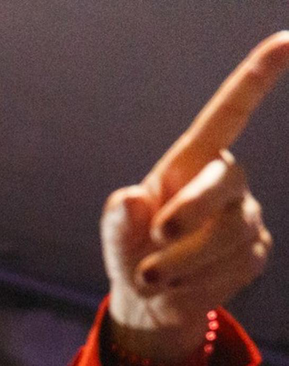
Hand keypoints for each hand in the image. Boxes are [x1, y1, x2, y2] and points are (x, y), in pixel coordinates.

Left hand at [104, 33, 288, 364]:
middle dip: (193, 210)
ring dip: (184, 262)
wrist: (152, 299)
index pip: (229, 114)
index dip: (256, 78)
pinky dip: (197, 287)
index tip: (285, 41)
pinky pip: (234, 269)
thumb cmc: (133, 251)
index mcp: (190, 163)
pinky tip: (176, 290)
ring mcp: (246, 217)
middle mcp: (224, 183)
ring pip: (231, 234)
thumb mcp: (118, 236)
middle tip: (156, 238)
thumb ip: (119, 221)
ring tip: (151, 277)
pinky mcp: (255, 252)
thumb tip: (128, 200)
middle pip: (227, 181)